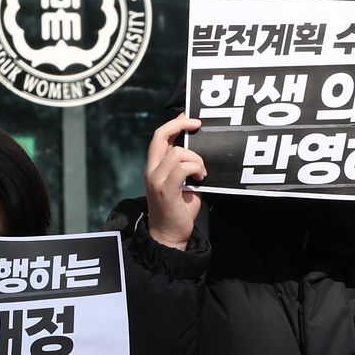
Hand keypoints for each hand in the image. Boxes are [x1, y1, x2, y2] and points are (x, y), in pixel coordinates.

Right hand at [144, 113, 205, 250]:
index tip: (190, 118)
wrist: (170, 236)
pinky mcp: (165, 189)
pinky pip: (182, 168)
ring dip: (195, 159)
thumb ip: (187, 167)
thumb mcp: (184, 183)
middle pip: (161, 135)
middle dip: (180, 124)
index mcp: (154, 166)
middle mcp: (152, 170)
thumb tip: (201, 151)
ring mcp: (156, 179)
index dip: (174, 123)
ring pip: (177, 152)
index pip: (159, 136)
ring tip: (202, 173)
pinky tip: (200, 178)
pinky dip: (195, 169)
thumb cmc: (179, 211)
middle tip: (198, 125)